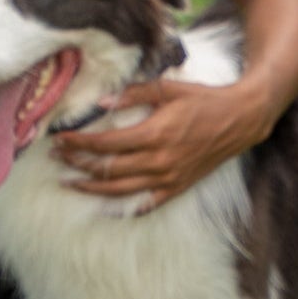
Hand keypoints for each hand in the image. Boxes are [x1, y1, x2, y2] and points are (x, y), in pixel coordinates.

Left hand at [53, 74, 278, 209]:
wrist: (240, 119)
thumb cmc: (204, 100)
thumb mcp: (168, 89)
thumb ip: (133, 94)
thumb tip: (102, 103)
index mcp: (154, 134)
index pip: (106, 144)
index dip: (80, 143)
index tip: (61, 139)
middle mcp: (159, 161)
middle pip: (109, 169)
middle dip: (78, 163)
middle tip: (57, 158)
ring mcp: (169, 178)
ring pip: (122, 190)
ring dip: (93, 189)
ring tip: (70, 183)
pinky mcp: (179, 186)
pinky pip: (149, 203)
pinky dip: (128, 207)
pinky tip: (110, 209)